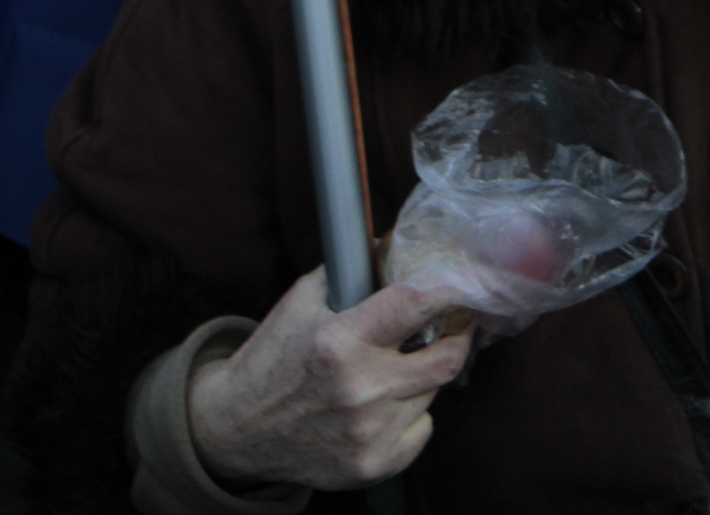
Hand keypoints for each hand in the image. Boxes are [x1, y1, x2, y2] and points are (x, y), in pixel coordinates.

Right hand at [186, 269, 473, 491]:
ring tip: (393, 368)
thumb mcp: (301, 302)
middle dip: (457, 337)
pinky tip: (383, 405)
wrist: (236, 430)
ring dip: (423, 375)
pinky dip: (412, 414)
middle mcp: (360, 389)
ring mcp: (369, 432)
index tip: (473, 280)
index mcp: (340, 342)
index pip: (417, 304)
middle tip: (455, 324)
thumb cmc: (272, 359)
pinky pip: (422, 429)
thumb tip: (394, 243)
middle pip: (447, 358)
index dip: (454, 288)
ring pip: (433, 392)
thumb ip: (349, 272)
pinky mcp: (373, 465)